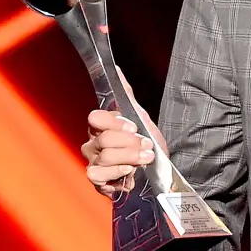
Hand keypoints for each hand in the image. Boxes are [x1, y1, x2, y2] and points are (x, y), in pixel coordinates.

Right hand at [80, 68, 167, 198]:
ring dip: (130, 157)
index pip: (96, 118)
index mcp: (101, 127)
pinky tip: (130, 172)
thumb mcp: (142, 118)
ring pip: (105, 157)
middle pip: (104, 139)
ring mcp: (93, 162)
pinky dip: (117, 173)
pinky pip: (98, 175)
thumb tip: (117, 69)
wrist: (158, 173)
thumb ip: (127, 95)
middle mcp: (93, 144)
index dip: (115, 123)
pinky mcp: (97, 181)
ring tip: (146, 158)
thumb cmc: (146, 144)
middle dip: (130, 143)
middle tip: (147, 145)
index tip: (134, 128)